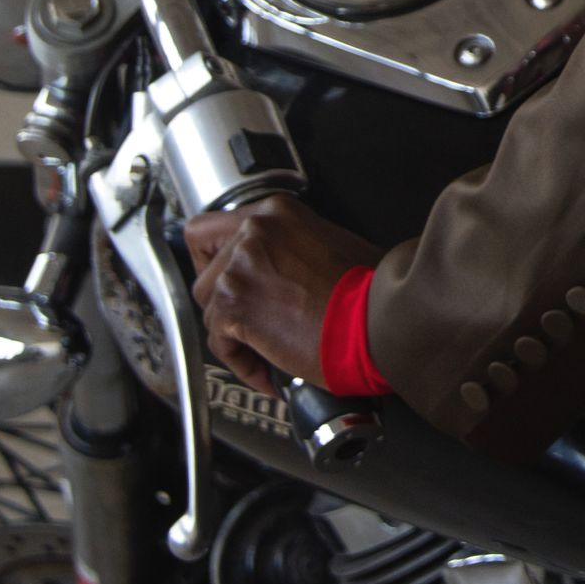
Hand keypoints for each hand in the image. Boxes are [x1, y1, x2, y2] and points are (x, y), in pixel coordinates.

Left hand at [187, 195, 375, 393]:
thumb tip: (277, 274)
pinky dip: (242, 362)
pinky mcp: (235, 304)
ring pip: (209, 305)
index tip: (229, 277)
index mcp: (277, 212)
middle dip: (221, 295)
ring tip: (264, 350)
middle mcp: (253, 231)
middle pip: (204, 265)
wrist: (379, 317)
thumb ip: (291, 249)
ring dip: (232, 331)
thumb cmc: (370, 290)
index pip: (216, 227)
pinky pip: (219, 341)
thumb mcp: (330, 245)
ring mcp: (240, 266)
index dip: (218, 258)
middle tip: (243, 317)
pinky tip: (269, 370)